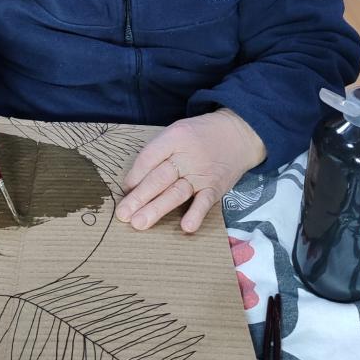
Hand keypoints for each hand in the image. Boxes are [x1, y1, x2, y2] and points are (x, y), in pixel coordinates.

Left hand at [116, 109, 265, 232]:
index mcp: (173, 138)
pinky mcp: (216, 187)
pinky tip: (186, 227)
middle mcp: (186, 157)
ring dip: (157, 209)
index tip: (124, 190)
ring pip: (176, 193)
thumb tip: (134, 182)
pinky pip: (205, 202)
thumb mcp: (175, 133)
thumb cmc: (198, 136)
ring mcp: (202, 173)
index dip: (134, 175)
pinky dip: (196, 214)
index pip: (148, 158)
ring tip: (139, 223)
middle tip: (123, 215)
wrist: (237, 133)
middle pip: (158, 178)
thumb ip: (157, 153)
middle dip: (139, 197)